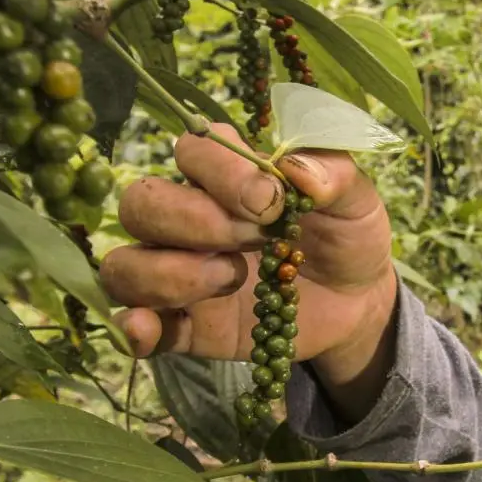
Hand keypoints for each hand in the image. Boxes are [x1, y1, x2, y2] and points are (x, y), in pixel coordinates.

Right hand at [102, 124, 397, 385]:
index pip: (191, 151)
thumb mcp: (355, 201)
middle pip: (142, 204)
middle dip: (193, 222)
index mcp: (225, 175)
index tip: (270, 201)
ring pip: (126, 264)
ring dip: (169, 274)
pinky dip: (135, 328)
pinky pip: (135, 326)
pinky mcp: (182, 325)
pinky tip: (150, 330)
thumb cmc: (344, 236)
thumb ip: (334, 176)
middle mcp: (187, 219)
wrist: (355, 304)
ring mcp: (177, 272)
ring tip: (230, 280)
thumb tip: (297, 170)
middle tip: (254, 242)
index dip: (221, 170)